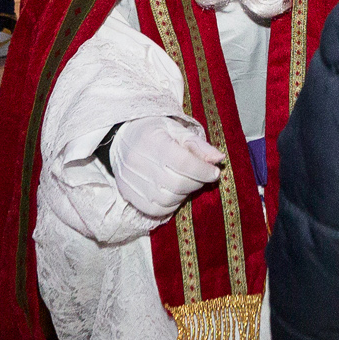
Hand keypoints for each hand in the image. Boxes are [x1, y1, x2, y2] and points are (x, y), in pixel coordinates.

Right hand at [109, 118, 224, 219]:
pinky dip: (170, 205)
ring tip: (186, 183)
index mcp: (152, 141)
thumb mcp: (176, 130)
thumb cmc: (152, 131)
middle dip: (196, 183)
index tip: (214, 172)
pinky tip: (173, 193)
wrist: (120, 138)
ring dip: (184, 194)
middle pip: (177, 183)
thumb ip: (198, 145)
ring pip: (167, 199)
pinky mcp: (127, 193)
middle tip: (201, 177)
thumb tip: (218, 159)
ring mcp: (131, 180)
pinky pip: (154, 209)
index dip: (203, 171)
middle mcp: (138, 162)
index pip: (183, 162)